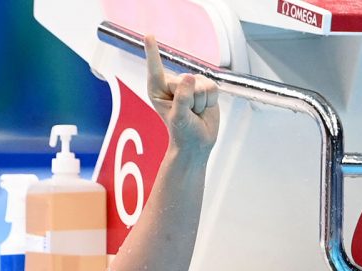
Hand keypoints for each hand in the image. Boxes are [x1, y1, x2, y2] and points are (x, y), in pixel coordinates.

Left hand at [145, 35, 219, 153]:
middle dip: (190, 99)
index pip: (156, 69)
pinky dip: (211, 101)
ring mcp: (189, 85)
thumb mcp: (179, 117)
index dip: (153, 52)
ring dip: (201, 102)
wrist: (198, 143)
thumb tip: (189, 77)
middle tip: (188, 113)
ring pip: (202, 84)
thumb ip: (182, 97)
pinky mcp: (204, 87)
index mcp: (158, 90)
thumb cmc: (183, 132)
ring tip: (194, 112)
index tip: (149, 35)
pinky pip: (213, 87)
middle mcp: (173, 85)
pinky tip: (203, 108)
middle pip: (186, 80)